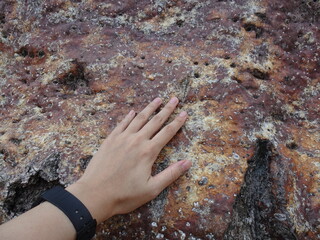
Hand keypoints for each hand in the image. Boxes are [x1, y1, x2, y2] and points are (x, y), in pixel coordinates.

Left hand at [66, 97, 191, 222]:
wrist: (94, 194)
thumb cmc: (124, 195)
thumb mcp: (152, 189)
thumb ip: (171, 174)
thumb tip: (188, 162)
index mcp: (148, 152)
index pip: (167, 132)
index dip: (177, 122)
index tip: (184, 112)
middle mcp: (136, 141)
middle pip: (155, 121)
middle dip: (166, 109)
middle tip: (174, 99)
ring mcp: (122, 138)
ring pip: (139, 119)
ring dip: (149, 108)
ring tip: (157, 99)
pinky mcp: (110, 140)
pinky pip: (121, 124)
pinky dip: (128, 117)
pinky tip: (132, 112)